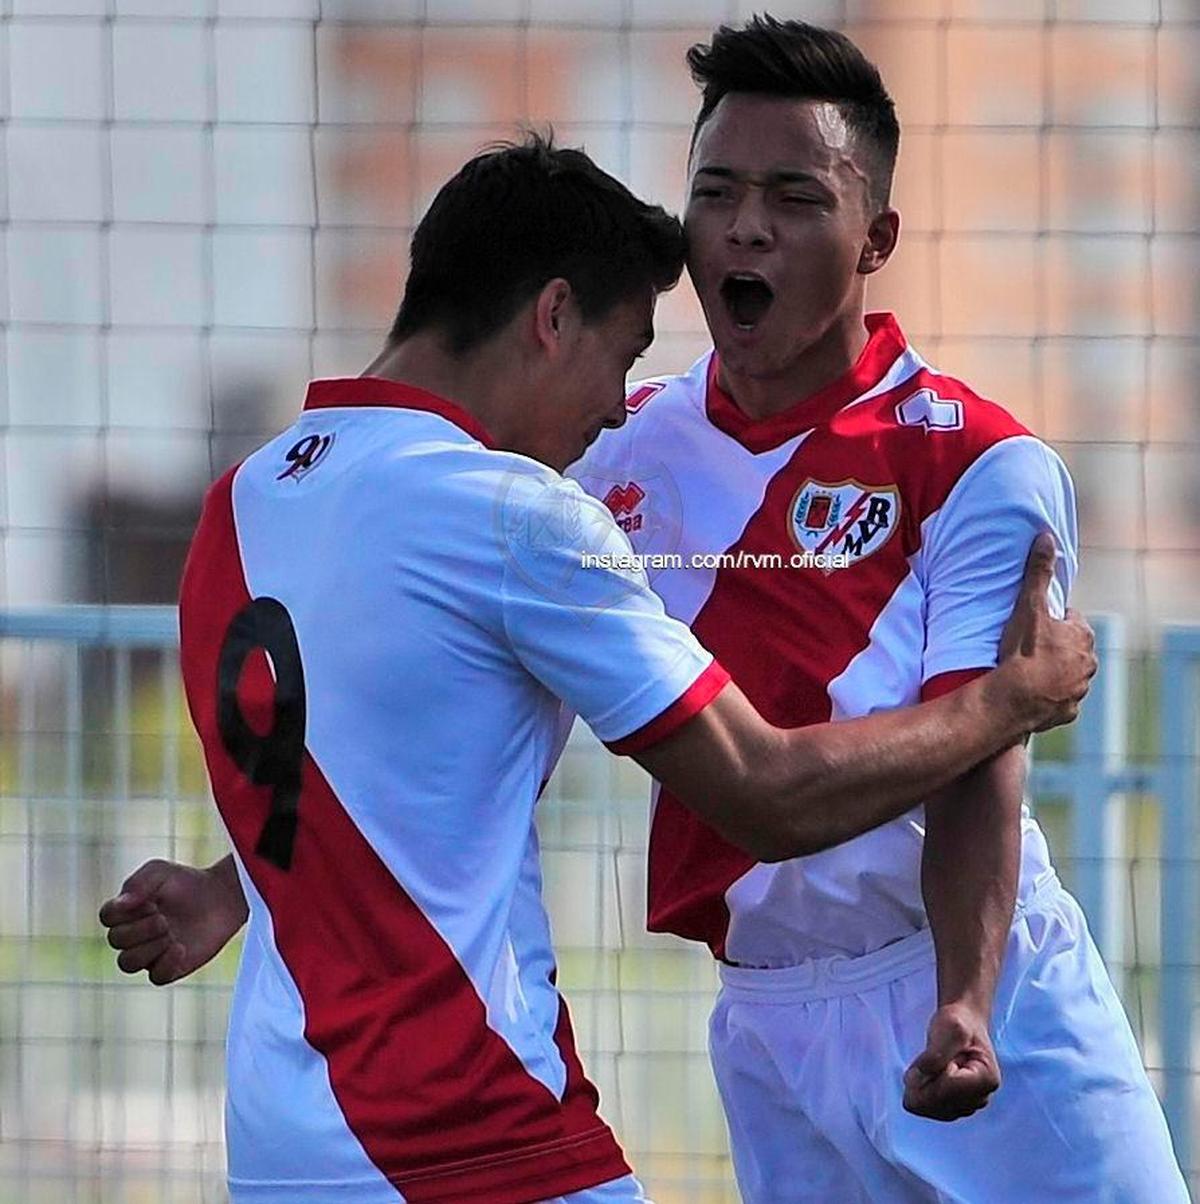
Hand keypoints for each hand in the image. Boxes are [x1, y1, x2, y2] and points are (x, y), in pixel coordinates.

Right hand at [98, 857, 247, 985]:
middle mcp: (135, 935)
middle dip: (140, 930)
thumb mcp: (161, 872)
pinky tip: (180, 948)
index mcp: (128, 911)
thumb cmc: (187, 882)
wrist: (221, 897)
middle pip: (116, 941)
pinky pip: (156, 978)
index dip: (124, 912)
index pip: (107, 917)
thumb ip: (138, 883)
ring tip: (171, 934)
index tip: (150, 901)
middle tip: (164, 919)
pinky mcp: (170, 967)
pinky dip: (165, 964)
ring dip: (148, 948)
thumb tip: (121, 904)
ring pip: (128, 964)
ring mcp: (151, 953)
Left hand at [903, 1001, 999, 1121]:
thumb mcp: (949, 1028)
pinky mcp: (957, 1107)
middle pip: (940, 1104)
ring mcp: (970, 1105)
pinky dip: (920, 1096)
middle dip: (921, 1085)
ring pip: (933, 1110)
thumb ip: (936, 1053)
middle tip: (916, 1066)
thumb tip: (918, 1077)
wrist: (963, 1024)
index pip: (949, 1089)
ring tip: (922, 1068)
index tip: (920, 1062)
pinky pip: (931, 1111)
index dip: (927, 1077)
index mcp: (987, 1078)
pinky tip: (921, 1078)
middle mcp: (981, 1097)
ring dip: (919, 1090)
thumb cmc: (958, 1024)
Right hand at [994, 532, 1095, 732]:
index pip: (1072, 621)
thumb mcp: (1029, 606)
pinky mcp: (1068, 711)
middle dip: (1056, 647)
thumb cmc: (1023, 651)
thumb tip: (1047, 537)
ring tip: (1027, 671)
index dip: (1053, 621)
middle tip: (1028, 646)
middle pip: (1072, 649)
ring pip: (1069, 675)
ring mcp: (1079, 689)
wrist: (1015, 698)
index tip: (1036, 624)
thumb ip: (1038, 572)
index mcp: (1083, 636)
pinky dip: (1050, 697)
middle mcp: (1088, 663)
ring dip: (1053, 672)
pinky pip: (1060, 701)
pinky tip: (1032, 694)